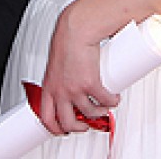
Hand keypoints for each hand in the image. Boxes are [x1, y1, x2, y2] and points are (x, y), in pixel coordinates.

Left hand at [38, 3, 118, 135]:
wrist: (76, 30)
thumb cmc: (67, 42)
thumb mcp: (56, 66)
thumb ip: (61, 79)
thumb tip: (70, 87)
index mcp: (49, 87)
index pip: (46, 117)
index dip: (55, 128)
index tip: (63, 130)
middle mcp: (60, 90)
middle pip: (67, 122)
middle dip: (79, 127)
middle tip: (86, 125)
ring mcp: (75, 89)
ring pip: (90, 113)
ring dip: (100, 112)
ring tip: (104, 106)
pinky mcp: (91, 84)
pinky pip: (105, 101)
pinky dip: (112, 102)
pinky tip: (113, 97)